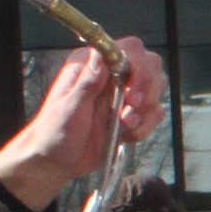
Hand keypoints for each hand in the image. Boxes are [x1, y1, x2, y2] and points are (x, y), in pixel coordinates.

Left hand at [0, 39, 163, 207]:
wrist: (57, 162)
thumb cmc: (54, 133)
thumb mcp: (69, 109)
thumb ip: (87, 83)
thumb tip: (101, 56)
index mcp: (90, 64)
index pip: (129, 49)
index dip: (139, 68)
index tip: (130, 93)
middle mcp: (110, 74)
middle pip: (150, 65)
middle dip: (146, 91)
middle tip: (129, 109)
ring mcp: (122, 93)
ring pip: (155, 90)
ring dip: (144, 112)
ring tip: (124, 125)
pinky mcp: (131, 113)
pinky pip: (154, 114)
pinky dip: (144, 127)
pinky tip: (126, 134)